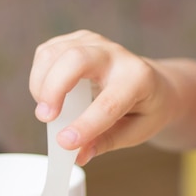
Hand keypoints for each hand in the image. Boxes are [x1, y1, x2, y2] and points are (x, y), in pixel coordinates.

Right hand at [30, 30, 175, 164]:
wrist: (155, 83)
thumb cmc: (146, 109)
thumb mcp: (137, 131)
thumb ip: (107, 142)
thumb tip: (78, 155)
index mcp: (139, 79)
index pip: (109, 102)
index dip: (86, 124)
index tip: (65, 142)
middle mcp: (117, 55)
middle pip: (76, 59)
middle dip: (54, 88)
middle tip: (46, 118)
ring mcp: (96, 42)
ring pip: (54, 54)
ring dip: (41, 84)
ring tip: (49, 111)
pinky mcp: (78, 40)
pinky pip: (47, 53)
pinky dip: (40, 75)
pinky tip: (48, 95)